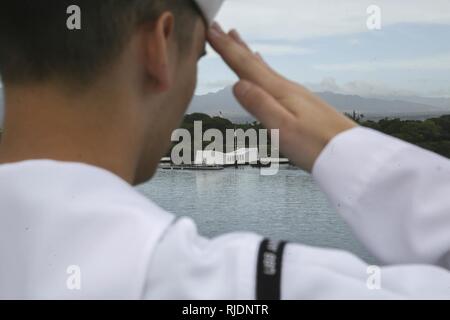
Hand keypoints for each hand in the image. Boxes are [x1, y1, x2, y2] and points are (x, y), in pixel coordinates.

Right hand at [207, 23, 357, 171]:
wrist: (349, 155)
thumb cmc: (316, 146)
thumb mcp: (282, 128)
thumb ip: (260, 105)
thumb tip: (236, 83)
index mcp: (278, 92)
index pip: (246, 66)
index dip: (227, 49)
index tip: (211, 30)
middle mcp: (286, 88)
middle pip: (254, 62)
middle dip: (235, 45)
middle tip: (218, 28)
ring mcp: (295, 94)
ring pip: (264, 68)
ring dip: (247, 53)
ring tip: (237, 40)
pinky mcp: (300, 103)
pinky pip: (274, 78)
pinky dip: (264, 68)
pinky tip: (264, 69)